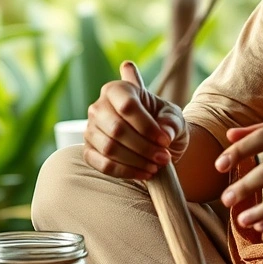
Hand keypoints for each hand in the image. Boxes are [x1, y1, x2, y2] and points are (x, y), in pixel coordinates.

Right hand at [83, 62, 188, 179]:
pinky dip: (126, 172)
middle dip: (143, 147)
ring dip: (136, 161)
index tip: (165, 141)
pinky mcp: (89, 151)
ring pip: (109, 148)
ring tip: (156, 166)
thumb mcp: (173, 117)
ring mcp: (90, 130)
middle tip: (163, 157)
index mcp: (118, 89)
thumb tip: (165, 134)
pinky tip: (144, 173)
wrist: (156, 141)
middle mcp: (98, 107)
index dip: (146, 126)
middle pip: (117, 129)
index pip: (127, 106)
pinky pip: (103, 165)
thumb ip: (171, 123)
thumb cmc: (163, 122)